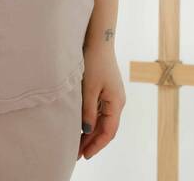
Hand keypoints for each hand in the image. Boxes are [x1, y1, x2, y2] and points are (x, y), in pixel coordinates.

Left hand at [77, 44, 125, 160]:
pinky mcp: (106, 89)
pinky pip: (100, 110)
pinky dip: (91, 119)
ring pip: (102, 119)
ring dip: (91, 131)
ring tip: (76, 142)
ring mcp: (112, 95)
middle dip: (92, 141)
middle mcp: (117, 101)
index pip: (108, 131)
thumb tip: (86, 130)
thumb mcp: (89, 87)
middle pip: (106, 127)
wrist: (99, 39)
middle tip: (77, 153)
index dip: (97, 145)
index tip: (85, 155)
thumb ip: (88, 110)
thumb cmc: (94, 61)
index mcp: (116, 103)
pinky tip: (81, 124)